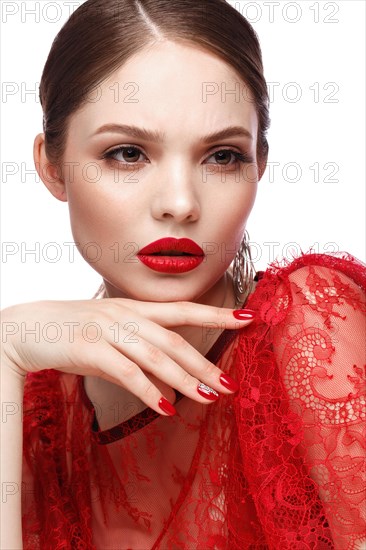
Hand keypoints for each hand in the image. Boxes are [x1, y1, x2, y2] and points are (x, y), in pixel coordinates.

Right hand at [1, 298, 253, 415]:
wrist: (28, 327)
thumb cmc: (74, 333)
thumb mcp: (112, 338)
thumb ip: (141, 359)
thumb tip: (170, 391)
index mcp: (134, 309)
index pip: (183, 309)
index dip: (216, 313)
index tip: (247, 318)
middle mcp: (126, 316)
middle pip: (175, 339)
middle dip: (205, 363)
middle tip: (231, 384)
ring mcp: (108, 330)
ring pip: (156, 356)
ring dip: (185, 379)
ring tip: (210, 398)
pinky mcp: (90, 348)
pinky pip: (127, 372)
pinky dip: (149, 391)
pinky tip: (167, 409)